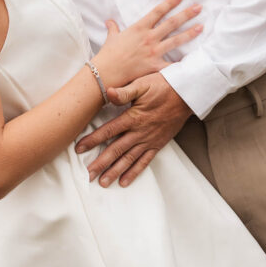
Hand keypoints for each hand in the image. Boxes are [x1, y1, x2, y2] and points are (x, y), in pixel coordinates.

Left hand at [75, 73, 191, 187]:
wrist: (186, 94)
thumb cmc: (163, 86)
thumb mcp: (142, 83)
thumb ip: (124, 91)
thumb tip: (107, 92)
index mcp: (133, 117)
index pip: (108, 131)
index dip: (93, 140)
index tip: (79, 148)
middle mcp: (140, 132)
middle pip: (116, 150)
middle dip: (101, 163)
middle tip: (88, 174)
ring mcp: (149, 140)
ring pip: (129, 159)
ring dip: (115, 171)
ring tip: (103, 182)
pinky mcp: (158, 144)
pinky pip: (145, 161)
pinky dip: (134, 172)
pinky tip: (125, 181)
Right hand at [92, 0, 201, 89]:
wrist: (106, 71)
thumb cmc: (108, 54)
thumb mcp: (111, 37)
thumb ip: (113, 28)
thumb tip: (110, 21)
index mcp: (139, 28)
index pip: (158, 11)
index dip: (170, 3)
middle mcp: (149, 38)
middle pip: (171, 23)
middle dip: (186, 14)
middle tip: (199, 8)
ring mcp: (153, 52)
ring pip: (176, 40)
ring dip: (190, 33)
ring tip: (201, 27)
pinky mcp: (154, 66)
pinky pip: (171, 65)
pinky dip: (182, 64)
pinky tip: (192, 61)